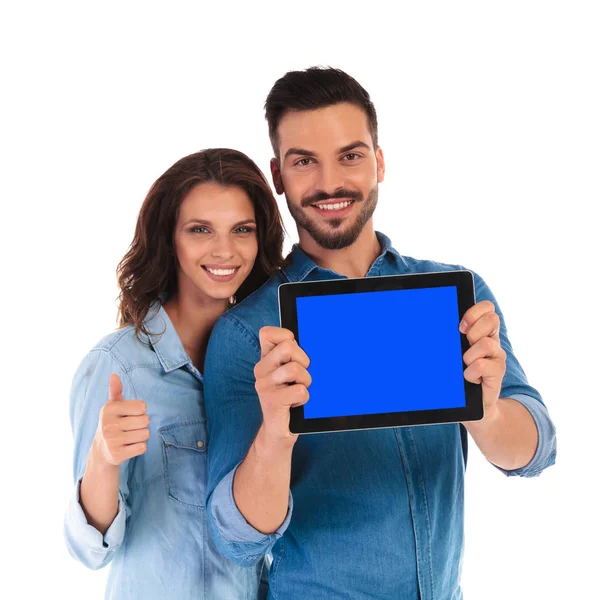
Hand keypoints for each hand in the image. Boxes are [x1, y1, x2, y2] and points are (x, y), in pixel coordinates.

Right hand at [94, 373, 149, 465]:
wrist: (102, 449)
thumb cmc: (113, 422)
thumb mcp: (113, 405)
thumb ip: (116, 390)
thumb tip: (114, 375)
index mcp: (108, 409)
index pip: (142, 407)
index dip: (140, 411)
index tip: (130, 414)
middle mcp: (108, 425)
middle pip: (146, 421)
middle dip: (142, 424)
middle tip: (130, 427)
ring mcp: (111, 441)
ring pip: (145, 435)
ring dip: (141, 436)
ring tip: (129, 436)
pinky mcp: (117, 455)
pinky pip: (142, 447)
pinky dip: (139, 447)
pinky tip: (129, 446)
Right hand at [254, 326, 310, 445]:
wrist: (278, 432)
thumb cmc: (289, 398)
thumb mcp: (289, 374)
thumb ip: (293, 356)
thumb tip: (315, 339)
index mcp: (265, 359)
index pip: (267, 333)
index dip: (286, 337)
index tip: (294, 353)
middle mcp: (261, 370)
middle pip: (288, 346)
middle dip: (303, 360)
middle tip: (301, 376)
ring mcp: (264, 385)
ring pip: (295, 368)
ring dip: (306, 381)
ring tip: (299, 390)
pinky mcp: (271, 401)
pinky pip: (300, 391)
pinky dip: (305, 398)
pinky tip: (296, 403)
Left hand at [459, 300, 506, 421]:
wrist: (471, 403)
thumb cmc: (458, 373)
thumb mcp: (453, 350)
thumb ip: (451, 335)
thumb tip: (433, 318)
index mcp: (482, 331)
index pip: (487, 308)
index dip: (474, 312)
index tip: (460, 327)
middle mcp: (492, 341)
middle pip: (492, 319)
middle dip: (473, 331)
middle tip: (464, 345)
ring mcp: (497, 357)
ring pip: (486, 343)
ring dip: (470, 356)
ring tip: (465, 365)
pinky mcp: (498, 373)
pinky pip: (482, 365)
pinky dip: (471, 373)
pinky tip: (469, 377)